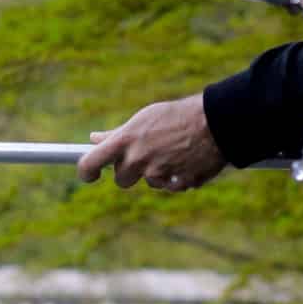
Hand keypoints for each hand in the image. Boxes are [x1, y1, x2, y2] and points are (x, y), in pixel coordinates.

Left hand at [77, 95, 226, 191]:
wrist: (217, 121)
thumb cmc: (177, 116)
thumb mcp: (143, 119)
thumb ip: (118, 134)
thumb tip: (94, 139)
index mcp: (125, 141)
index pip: (90, 163)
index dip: (86, 172)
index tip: (89, 175)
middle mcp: (138, 159)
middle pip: (121, 179)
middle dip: (130, 171)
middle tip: (146, 155)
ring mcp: (158, 174)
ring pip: (149, 183)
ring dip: (157, 173)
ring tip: (174, 152)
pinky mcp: (178, 184)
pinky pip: (171, 188)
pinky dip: (178, 178)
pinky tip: (188, 161)